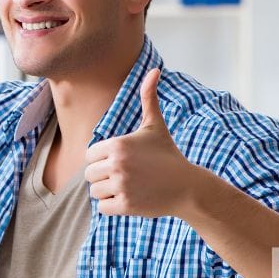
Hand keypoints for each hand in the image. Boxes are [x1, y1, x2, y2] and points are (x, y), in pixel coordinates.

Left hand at [83, 69, 198, 217]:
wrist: (188, 187)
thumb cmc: (168, 155)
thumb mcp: (155, 126)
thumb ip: (149, 97)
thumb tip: (155, 69)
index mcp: (117, 144)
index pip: (89, 155)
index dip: (102, 160)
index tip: (121, 162)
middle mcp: (116, 164)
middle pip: (89, 175)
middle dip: (103, 177)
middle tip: (126, 177)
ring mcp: (121, 185)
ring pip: (95, 192)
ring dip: (107, 192)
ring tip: (129, 187)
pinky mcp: (126, 205)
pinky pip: (103, 208)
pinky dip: (113, 206)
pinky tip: (130, 199)